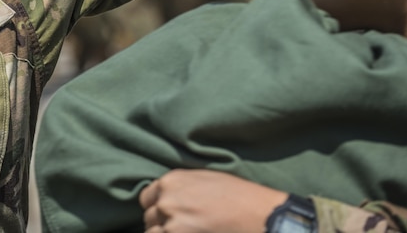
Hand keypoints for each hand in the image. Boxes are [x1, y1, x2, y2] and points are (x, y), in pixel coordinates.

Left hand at [139, 169, 289, 232]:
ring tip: (184, 231)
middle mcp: (166, 202)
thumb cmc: (239, 197)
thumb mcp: (205, 179)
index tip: (167, 215)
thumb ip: (179, 187)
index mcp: (171, 182)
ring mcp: (172, 225)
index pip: (146, 198)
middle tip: (180, 227)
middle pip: (149, 218)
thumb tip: (166, 197)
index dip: (157, 207)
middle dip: (161, 224)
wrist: (260, 216)